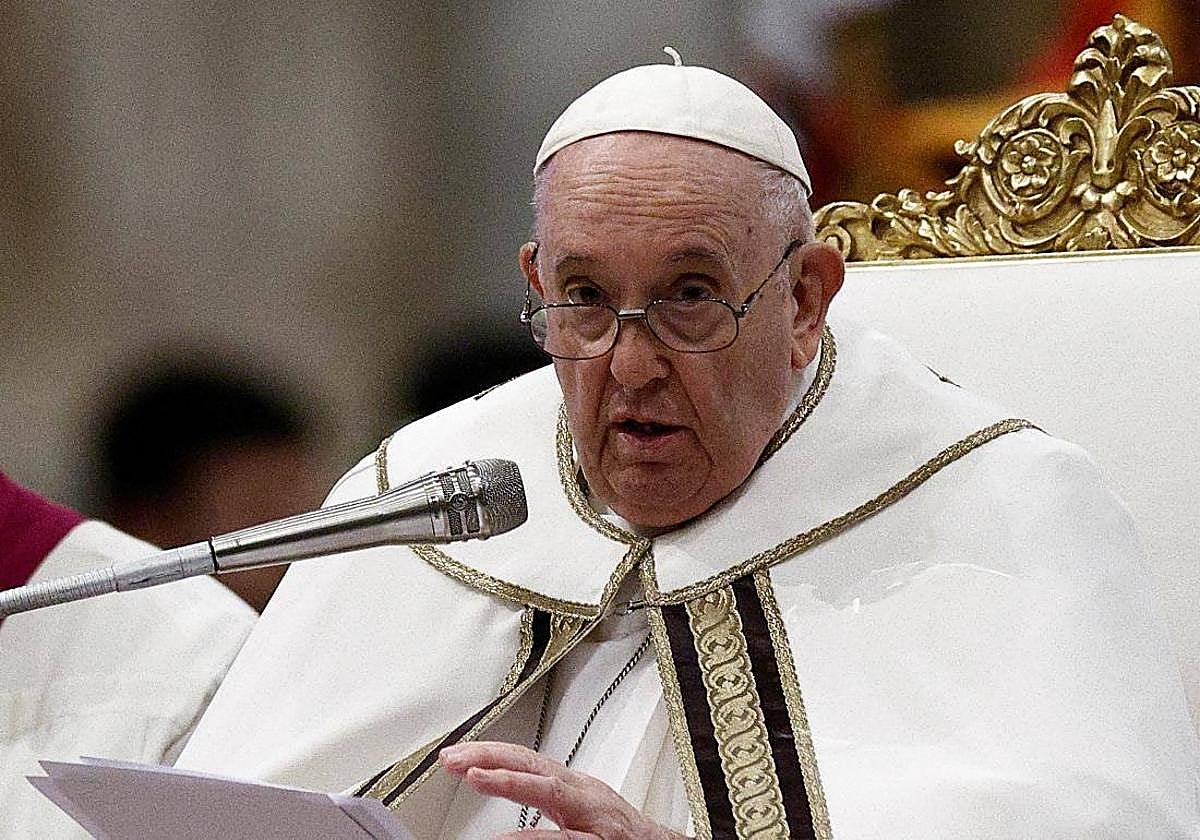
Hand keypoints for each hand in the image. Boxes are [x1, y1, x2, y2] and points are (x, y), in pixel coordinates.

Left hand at [439, 741, 690, 839]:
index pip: (524, 761)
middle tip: (452, 758)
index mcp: (570, 786)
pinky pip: (563, 839)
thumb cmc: (618, 836)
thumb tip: (497, 802)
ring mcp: (593, 815)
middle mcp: (581, 793)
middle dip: (490, 756)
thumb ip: (541, 806)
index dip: (489, 753)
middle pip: (530, 764)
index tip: (454, 755)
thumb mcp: (575, 815)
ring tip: (474, 776)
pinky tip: (506, 838)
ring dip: (509, 781)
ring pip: (548, 790)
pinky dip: (533, 838)